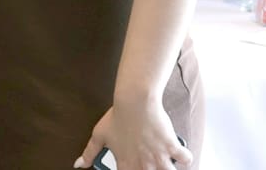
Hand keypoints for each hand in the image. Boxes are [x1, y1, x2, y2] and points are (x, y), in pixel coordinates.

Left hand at [72, 105, 191, 169]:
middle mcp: (144, 164)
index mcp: (126, 164)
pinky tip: (181, 154)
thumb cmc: (117, 116)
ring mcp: (159, 157)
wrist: (134, 102)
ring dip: (168, 168)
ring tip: (166, 163)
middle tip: (150, 162)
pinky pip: (186, 159)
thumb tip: (79, 164)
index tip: (133, 168)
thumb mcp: (99, 135)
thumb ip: (89, 152)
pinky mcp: (172, 147)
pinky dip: (185, 158)